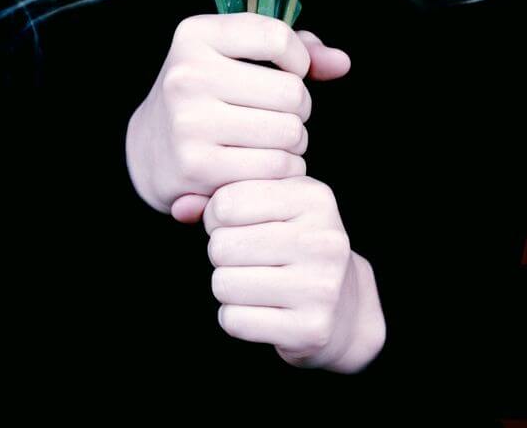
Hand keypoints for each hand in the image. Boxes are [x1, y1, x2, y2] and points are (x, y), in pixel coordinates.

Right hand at [125, 12, 350, 221]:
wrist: (147, 150)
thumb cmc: (206, 95)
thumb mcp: (238, 56)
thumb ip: (296, 50)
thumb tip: (341, 63)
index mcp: (196, 35)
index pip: (277, 37)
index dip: (299, 59)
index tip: (288, 72)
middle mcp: (187, 74)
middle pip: (292, 92)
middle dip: (299, 108)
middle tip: (278, 115)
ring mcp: (189, 120)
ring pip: (289, 132)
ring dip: (294, 141)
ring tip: (272, 140)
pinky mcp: (197, 165)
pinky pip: (275, 166)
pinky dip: (284, 169)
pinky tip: (265, 163)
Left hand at [203, 175, 385, 372]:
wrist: (345, 306)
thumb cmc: (295, 245)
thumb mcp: (272, 207)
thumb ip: (222, 198)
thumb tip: (180, 209)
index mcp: (315, 198)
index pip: (226, 201)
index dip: (217, 217)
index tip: (237, 226)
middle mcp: (324, 240)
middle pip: (221, 245)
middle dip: (222, 255)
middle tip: (248, 260)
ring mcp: (321, 287)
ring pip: (223, 284)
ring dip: (227, 287)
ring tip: (255, 283)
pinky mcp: (310, 328)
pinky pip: (235, 320)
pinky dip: (236, 317)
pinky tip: (261, 310)